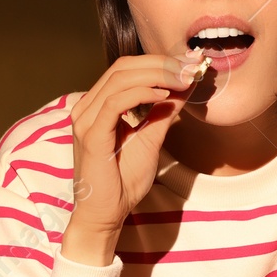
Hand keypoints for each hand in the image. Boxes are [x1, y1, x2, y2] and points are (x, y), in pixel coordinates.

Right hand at [62, 49, 207, 263]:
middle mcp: (87, 107)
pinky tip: (163, 95)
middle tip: (190, 68)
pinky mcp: (91, 134)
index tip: (190, 65)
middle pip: (123, 67)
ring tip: (182, 79)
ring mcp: (85, 119)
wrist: (106, 214)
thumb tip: (184, 86)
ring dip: (156, 74)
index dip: (159, 62)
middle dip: (160, 63)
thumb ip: (164, 112)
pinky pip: (116, 102)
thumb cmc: (122, 181)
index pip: (127, 69)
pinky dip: (141, 93)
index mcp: (98, 106)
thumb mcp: (151, 138)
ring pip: (120, 78)